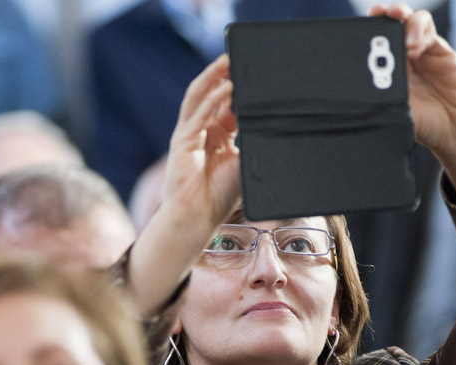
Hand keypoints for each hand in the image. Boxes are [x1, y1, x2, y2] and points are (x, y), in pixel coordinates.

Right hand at [161, 53, 241, 232]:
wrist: (197, 218)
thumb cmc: (220, 197)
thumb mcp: (244, 163)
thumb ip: (251, 141)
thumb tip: (273, 123)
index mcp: (216, 135)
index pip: (226, 104)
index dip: (238, 87)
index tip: (253, 72)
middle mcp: (201, 131)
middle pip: (210, 94)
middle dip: (222, 74)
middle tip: (236, 56)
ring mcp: (189, 134)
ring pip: (199, 97)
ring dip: (212, 78)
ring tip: (227, 61)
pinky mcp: (182, 141)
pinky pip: (197, 115)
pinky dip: (212, 100)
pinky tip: (225, 88)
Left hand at [368, 5, 455, 158]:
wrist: (455, 129)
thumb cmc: (423, 124)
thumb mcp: (394, 111)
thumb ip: (381, 95)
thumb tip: (358, 87)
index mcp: (385, 72)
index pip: (372, 44)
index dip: (366, 32)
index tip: (359, 29)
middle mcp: (402, 58)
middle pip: (389, 25)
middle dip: (382, 15)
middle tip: (378, 13)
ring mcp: (420, 51)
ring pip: (408, 20)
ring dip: (402, 17)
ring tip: (399, 23)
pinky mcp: (439, 48)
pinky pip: (427, 28)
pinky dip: (418, 29)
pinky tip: (414, 46)